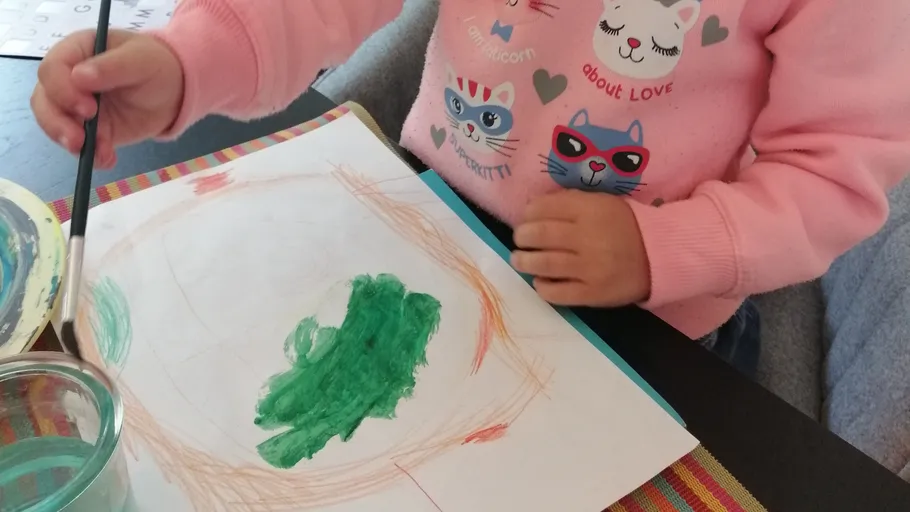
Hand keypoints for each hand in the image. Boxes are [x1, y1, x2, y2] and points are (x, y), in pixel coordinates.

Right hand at [31, 29, 183, 167]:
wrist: (173, 92)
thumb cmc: (155, 66)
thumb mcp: (140, 60)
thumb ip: (112, 67)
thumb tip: (79, 77)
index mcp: (76, 52)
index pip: (52, 69)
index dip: (62, 90)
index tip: (88, 109)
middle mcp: (67, 78)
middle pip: (44, 99)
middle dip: (57, 122)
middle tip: (80, 139)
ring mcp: (74, 106)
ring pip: (54, 124)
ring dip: (70, 142)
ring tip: (99, 153)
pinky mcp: (87, 129)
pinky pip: (78, 144)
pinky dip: (90, 155)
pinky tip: (107, 160)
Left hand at [511, 190, 650, 306]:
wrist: (659, 256)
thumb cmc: (625, 227)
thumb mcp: (602, 203)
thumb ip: (571, 202)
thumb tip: (533, 208)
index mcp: (591, 209)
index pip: (545, 207)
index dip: (528, 213)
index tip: (525, 218)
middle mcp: (588, 237)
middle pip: (539, 234)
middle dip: (522, 236)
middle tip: (521, 240)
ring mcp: (590, 267)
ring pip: (543, 264)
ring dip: (523, 261)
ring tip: (520, 260)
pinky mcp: (592, 293)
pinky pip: (556, 293)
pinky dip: (541, 287)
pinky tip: (540, 281)